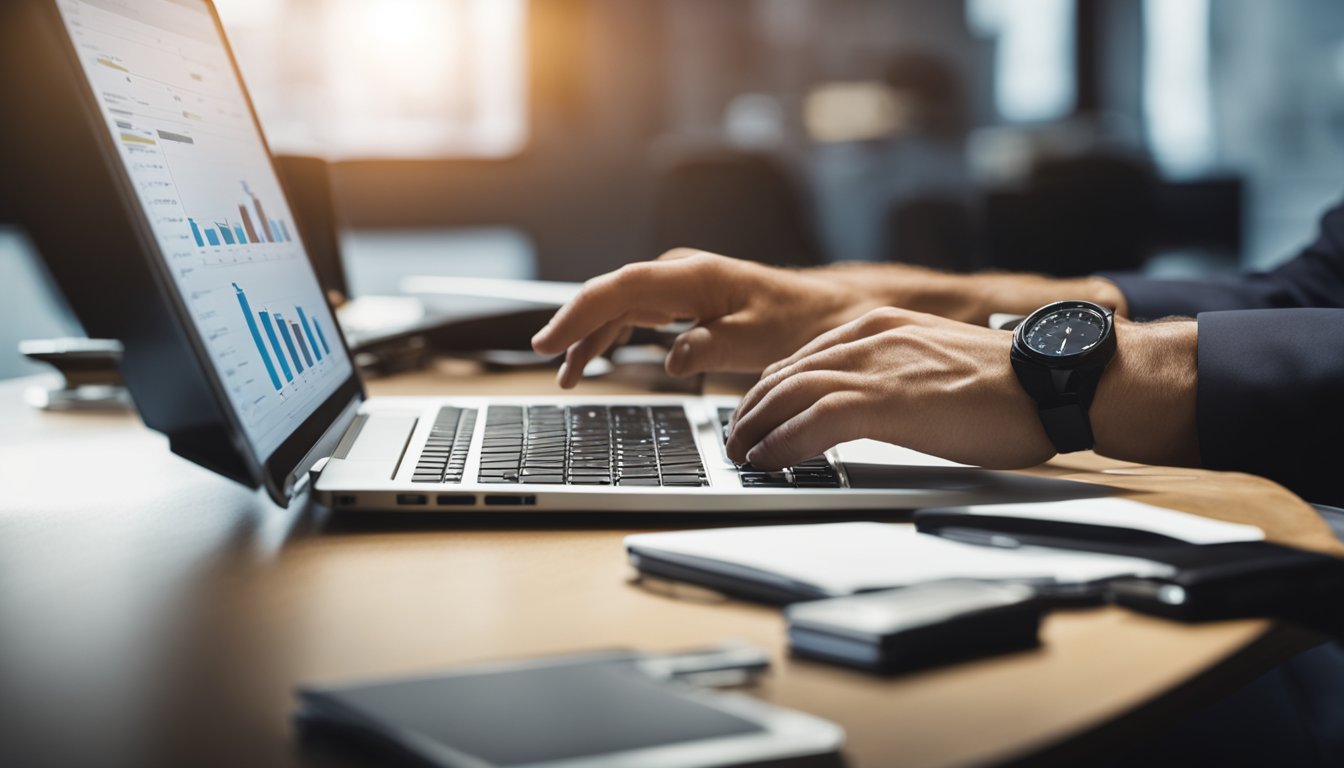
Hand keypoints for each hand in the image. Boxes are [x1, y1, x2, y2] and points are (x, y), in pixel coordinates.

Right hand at [531, 250, 883, 386]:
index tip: (549, 341)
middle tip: (544, 359)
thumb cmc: (798, 322)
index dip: (578, 313)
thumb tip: (672, 358)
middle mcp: (679, 274)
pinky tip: (596, 358)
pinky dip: (611, 335)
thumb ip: (713, 348)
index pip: (619, 289)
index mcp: (693, 278)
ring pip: (618, 306)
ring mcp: (679, 285)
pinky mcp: (684, 300)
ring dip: (589, 335)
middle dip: (573, 326)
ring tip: (567, 373)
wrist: (825, 311)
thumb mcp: (760, 340)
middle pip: (609, 295)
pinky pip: (634, 314)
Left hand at [725, 307, 1055, 468]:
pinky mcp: (886, 399)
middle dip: (752, 409)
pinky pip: (813, 419)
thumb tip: (874, 407)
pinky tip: (769, 460)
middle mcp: (871, 336)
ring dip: (756, 427)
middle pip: (787, 372)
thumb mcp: (938, 366)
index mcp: (883, 325)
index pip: (806, 356)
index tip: (756, 413)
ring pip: (789, 391)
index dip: (772, 389)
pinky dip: (782, 442)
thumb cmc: (1011, 385)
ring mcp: (877, 365)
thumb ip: (898, 374)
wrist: (1055, 381)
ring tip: (740, 454)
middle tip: (735, 438)